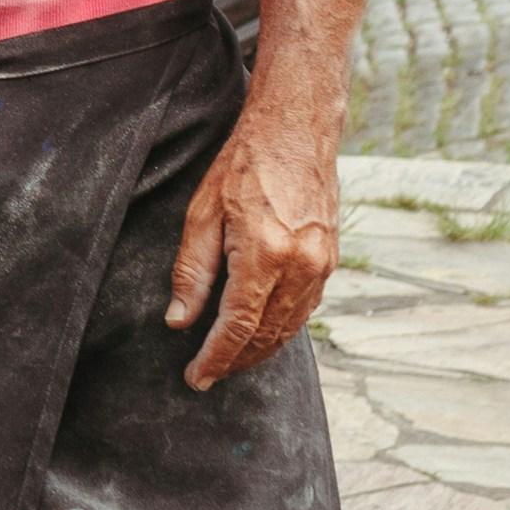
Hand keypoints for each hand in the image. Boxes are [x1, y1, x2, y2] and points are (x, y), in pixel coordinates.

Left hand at [166, 88, 340, 387]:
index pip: (237, 326)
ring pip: (289, 328)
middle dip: (235, 361)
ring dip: (259, 351)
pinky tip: (261, 334)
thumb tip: (179, 322)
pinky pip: (305, 309)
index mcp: (265, 254)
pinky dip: (282, 329)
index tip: (196, 378)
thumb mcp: (202, 214)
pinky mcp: (331, 260)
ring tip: (229, 362)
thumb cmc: (243, 165)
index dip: (215, 358)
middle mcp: (301, 265)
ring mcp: (322, 265)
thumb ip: (191, 272)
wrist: (296, 130)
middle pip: (266, 335)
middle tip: (207, 375)